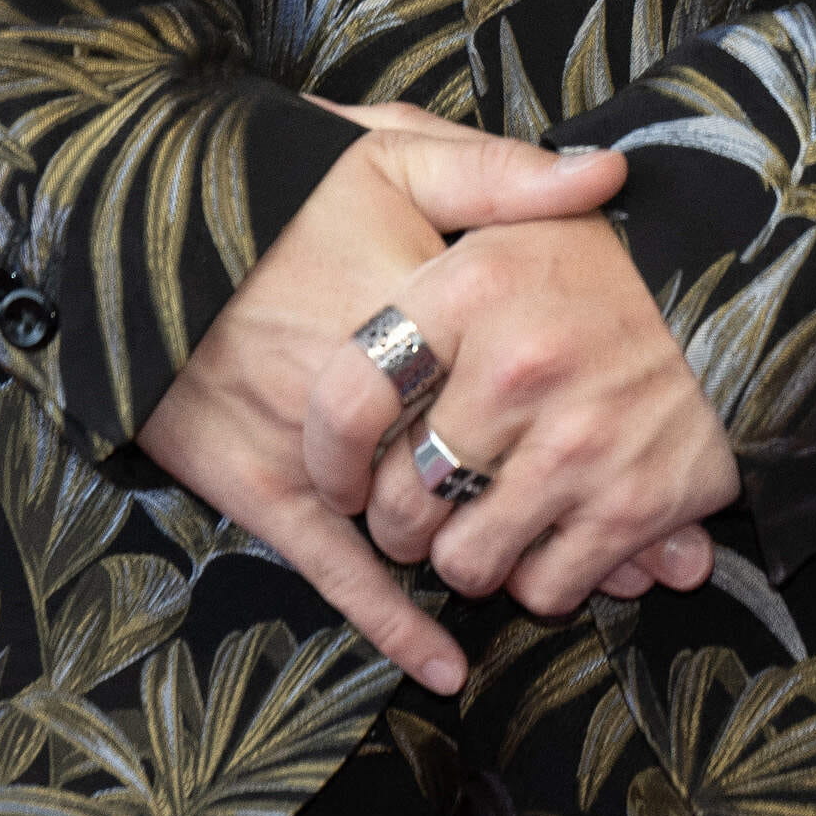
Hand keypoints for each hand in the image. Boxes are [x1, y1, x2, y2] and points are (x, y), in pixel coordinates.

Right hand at [136, 110, 631, 694]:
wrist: (139, 232)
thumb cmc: (279, 182)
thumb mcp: (391, 151)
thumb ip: (501, 172)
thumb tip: (608, 173)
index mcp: (417, 308)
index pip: (530, 373)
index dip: (603, 407)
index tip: (676, 441)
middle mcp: (376, 393)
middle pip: (495, 461)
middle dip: (576, 500)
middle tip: (662, 548)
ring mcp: (319, 454)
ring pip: (431, 525)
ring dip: (510, 559)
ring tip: (601, 591)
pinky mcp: (264, 492)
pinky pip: (336, 572)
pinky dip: (392, 622)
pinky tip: (448, 663)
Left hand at [304, 199, 740, 621]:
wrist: (761, 295)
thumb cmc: (619, 264)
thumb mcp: (527, 208)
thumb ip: (455, 200)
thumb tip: (372, 171)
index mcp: (475, 283)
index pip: (350, 397)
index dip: (329, 454)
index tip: (341, 474)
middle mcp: (519, 364)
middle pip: (401, 504)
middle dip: (406, 520)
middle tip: (433, 500)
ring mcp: (577, 441)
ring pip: (466, 564)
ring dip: (474, 557)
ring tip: (495, 515)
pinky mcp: (631, 504)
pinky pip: (544, 588)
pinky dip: (545, 575)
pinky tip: (558, 528)